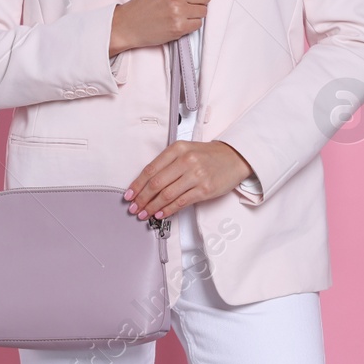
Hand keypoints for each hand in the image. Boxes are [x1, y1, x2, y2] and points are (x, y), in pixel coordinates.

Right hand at [110, 0, 213, 56]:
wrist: (130, 23)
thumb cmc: (147, 2)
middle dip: (198, 0)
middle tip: (184, 3)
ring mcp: (177, 10)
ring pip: (204, 11)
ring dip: (195, 13)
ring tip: (180, 12)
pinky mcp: (179, 27)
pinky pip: (199, 24)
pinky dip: (190, 24)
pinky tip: (178, 21)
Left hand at [123, 140, 252, 221]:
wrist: (234, 157)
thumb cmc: (208, 155)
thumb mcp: (186, 150)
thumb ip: (168, 163)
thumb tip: (147, 183)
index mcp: (178, 149)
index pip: (151, 169)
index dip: (137, 185)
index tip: (129, 195)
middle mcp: (186, 161)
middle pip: (156, 183)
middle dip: (142, 198)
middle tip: (134, 208)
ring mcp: (196, 175)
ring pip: (167, 195)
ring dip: (152, 207)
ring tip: (144, 214)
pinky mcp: (205, 189)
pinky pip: (181, 202)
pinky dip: (168, 210)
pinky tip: (160, 214)